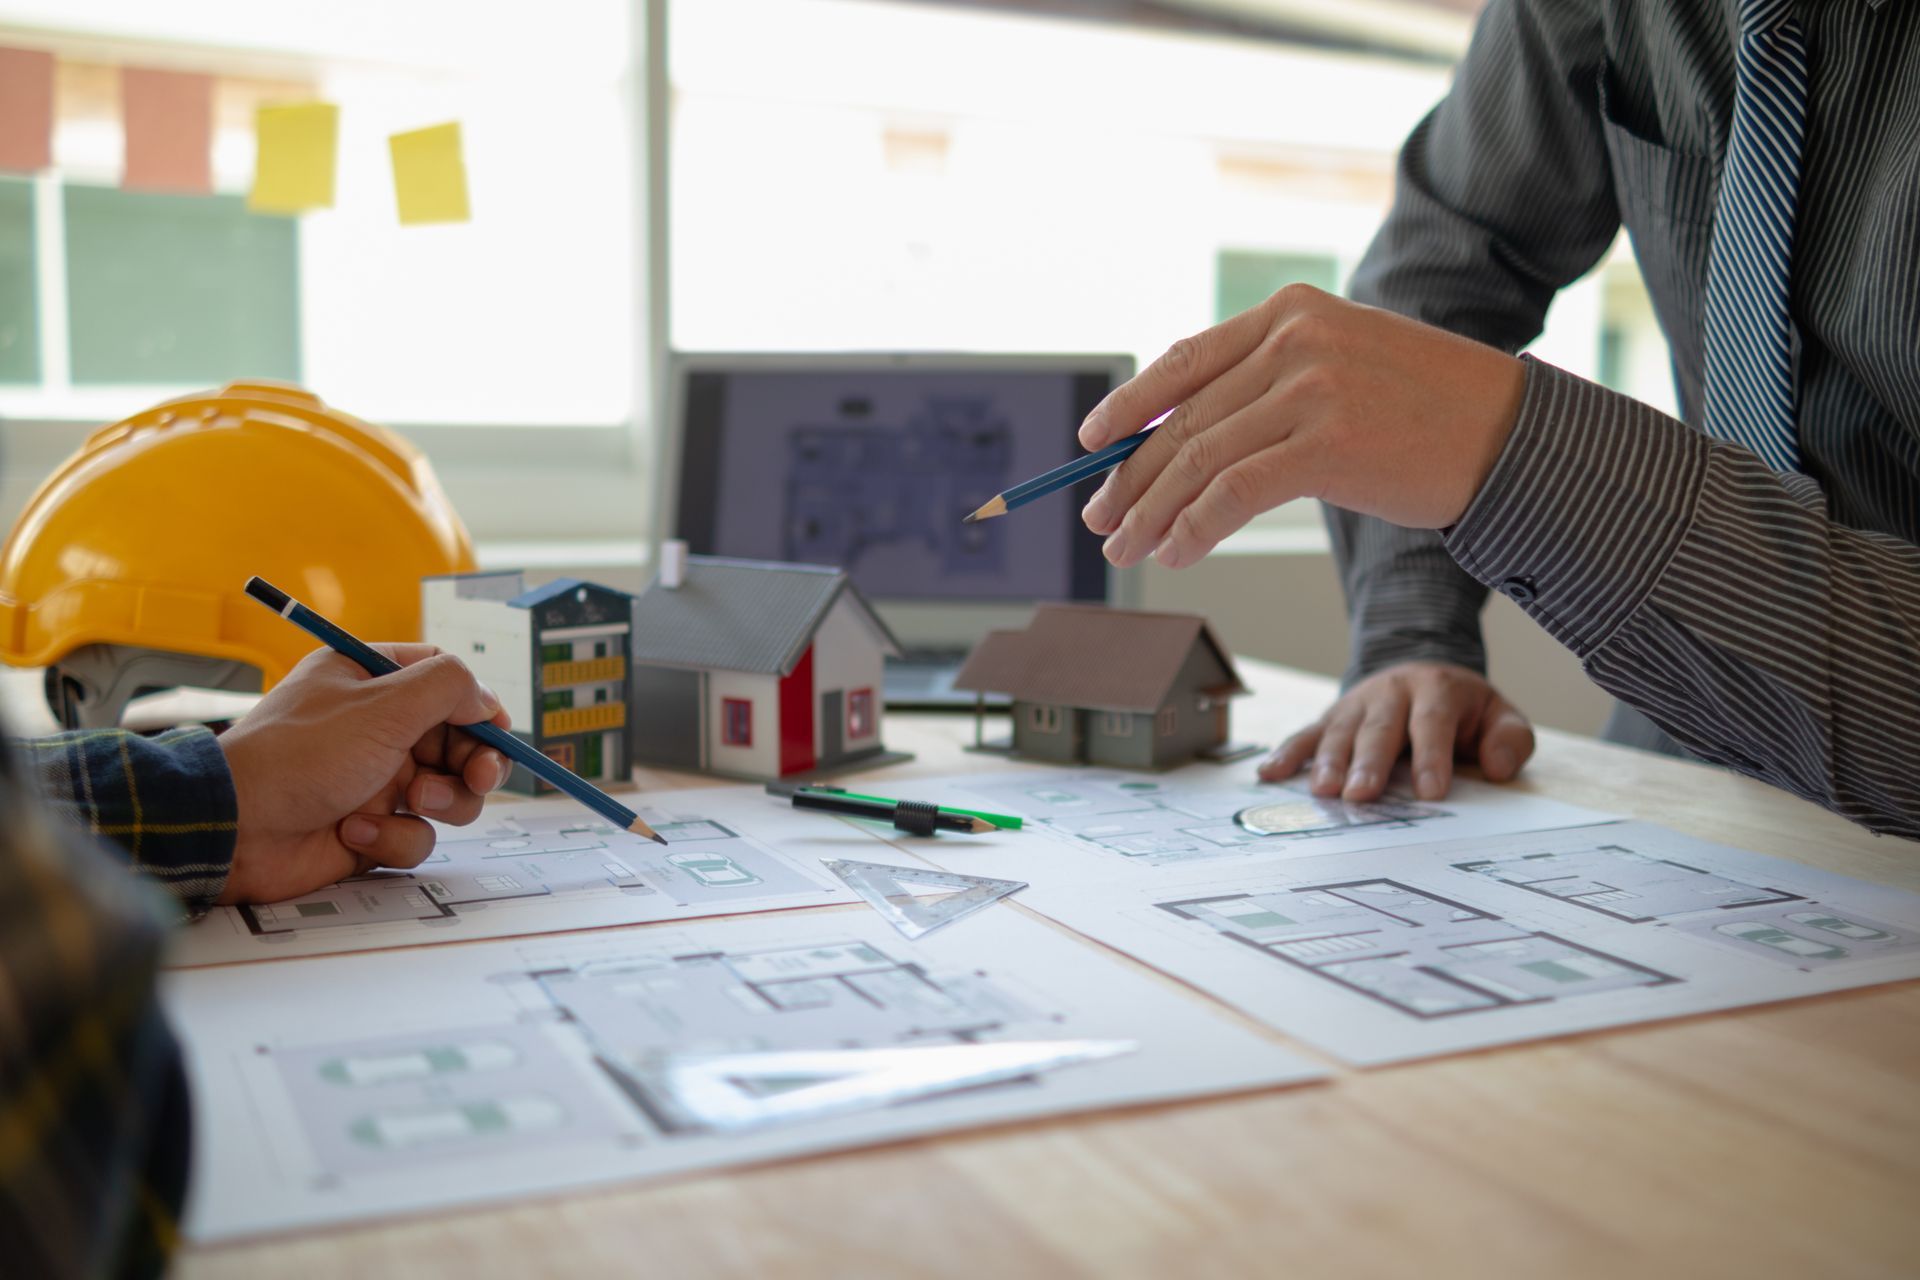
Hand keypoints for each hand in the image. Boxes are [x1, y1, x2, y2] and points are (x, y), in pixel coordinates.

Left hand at [214, 645, 511, 903]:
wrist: (237, 829)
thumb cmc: (299, 755)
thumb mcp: (382, 705)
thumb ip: (447, 688)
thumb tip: (484, 697)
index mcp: (370, 680)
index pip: (445, 681)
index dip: (479, 706)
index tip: (496, 729)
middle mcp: (375, 727)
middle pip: (458, 742)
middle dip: (473, 763)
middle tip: (479, 778)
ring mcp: (373, 779)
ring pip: (446, 793)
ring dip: (440, 801)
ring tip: (410, 802)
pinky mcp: (370, 827)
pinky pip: (414, 834)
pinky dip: (393, 835)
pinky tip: (354, 830)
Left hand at [1080, 284, 1527, 566]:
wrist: (1512, 434)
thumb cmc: (1428, 412)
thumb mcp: (1342, 368)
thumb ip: (1270, 386)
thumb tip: (1186, 439)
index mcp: (1290, 313)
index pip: (1185, 361)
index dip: (1130, 406)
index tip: (1092, 442)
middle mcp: (1293, 340)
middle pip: (1183, 419)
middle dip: (1131, 477)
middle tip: (1101, 520)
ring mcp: (1310, 389)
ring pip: (1198, 460)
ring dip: (1152, 513)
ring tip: (1130, 550)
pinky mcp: (1327, 443)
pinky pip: (1233, 493)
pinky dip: (1194, 528)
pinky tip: (1178, 553)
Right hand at [1259, 662, 1534, 801]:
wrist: (1424, 676)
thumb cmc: (1464, 711)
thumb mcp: (1499, 716)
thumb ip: (1509, 739)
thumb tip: (1496, 767)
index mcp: (1436, 690)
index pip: (1433, 723)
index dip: (1432, 757)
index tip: (1430, 793)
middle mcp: (1391, 692)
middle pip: (1379, 727)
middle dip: (1369, 761)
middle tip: (1360, 794)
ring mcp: (1356, 704)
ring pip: (1340, 731)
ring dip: (1328, 761)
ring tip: (1323, 792)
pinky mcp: (1332, 718)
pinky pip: (1306, 734)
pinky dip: (1287, 753)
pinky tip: (1269, 774)